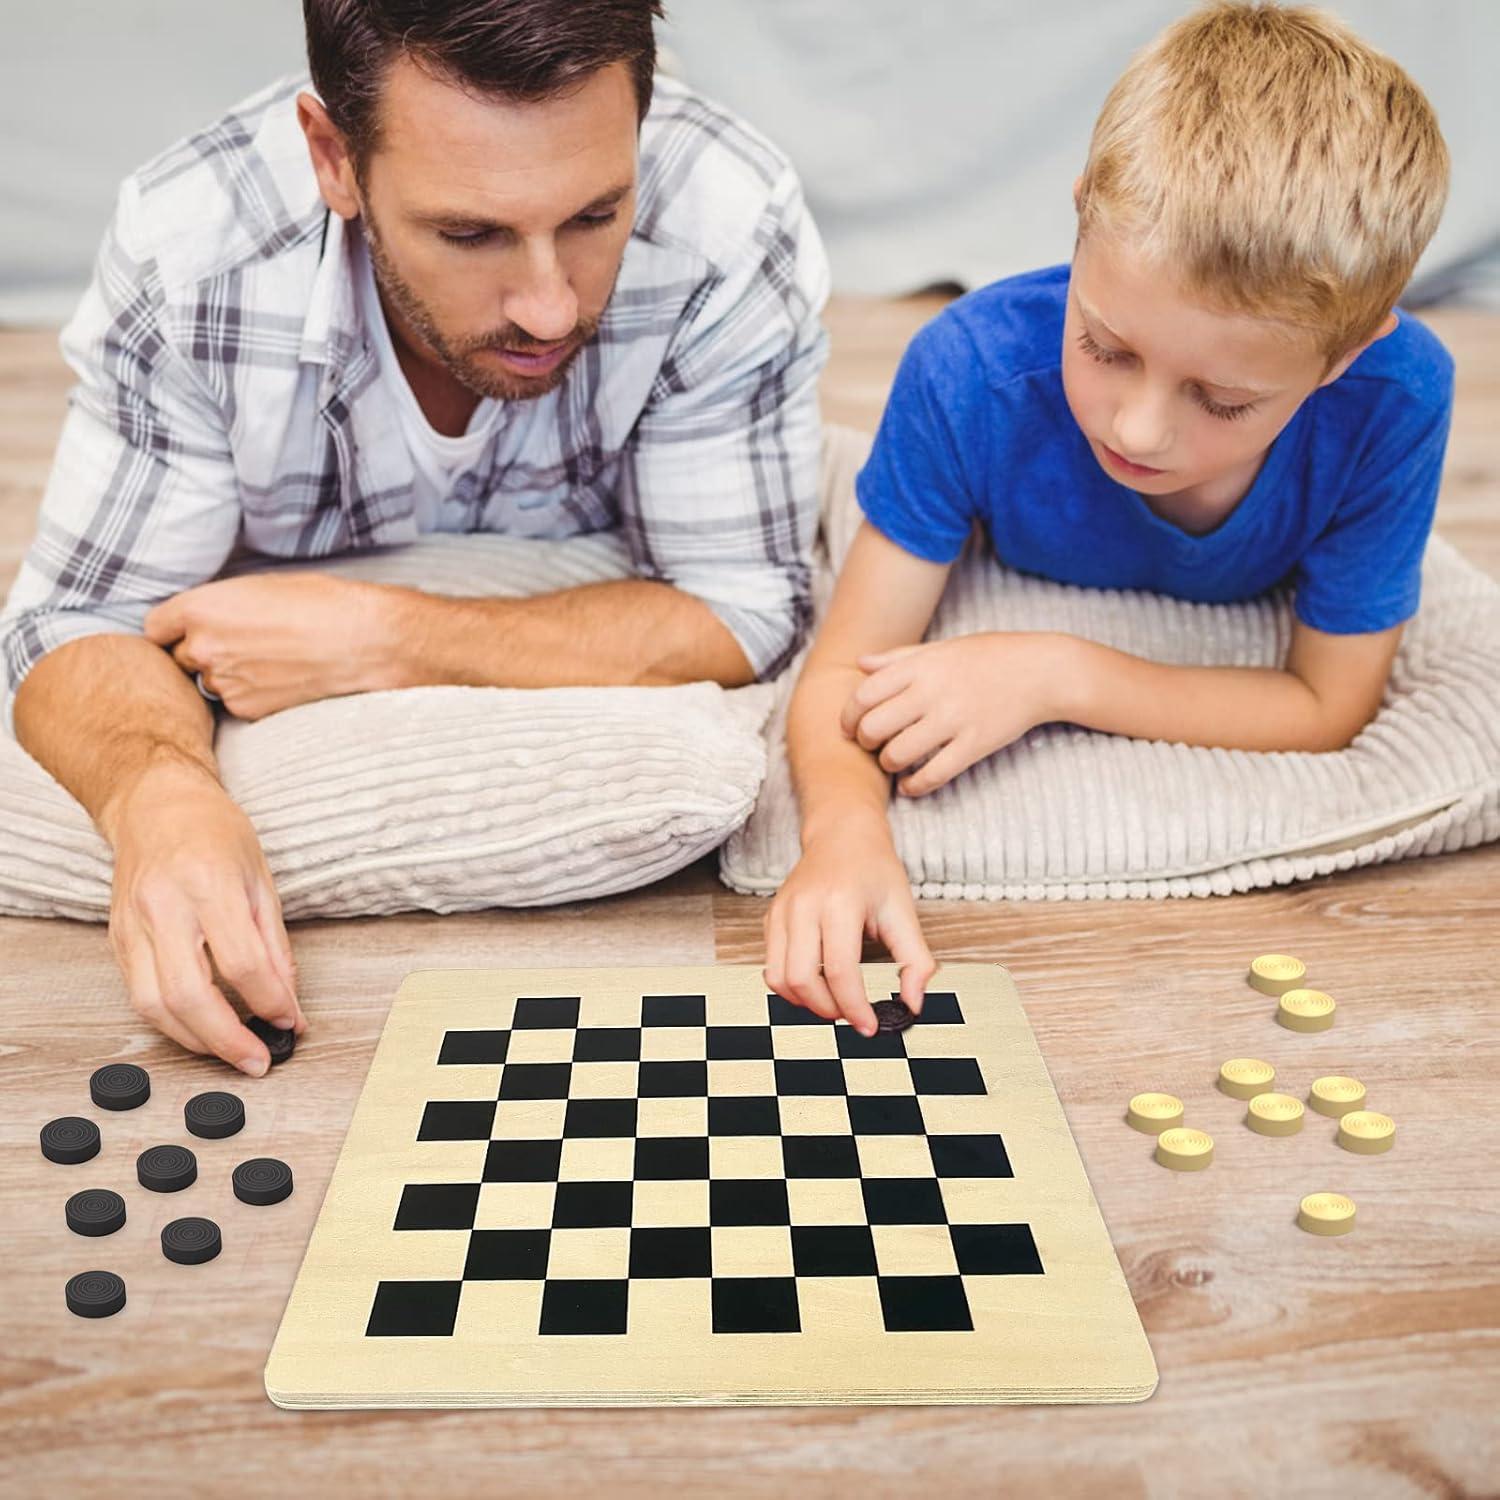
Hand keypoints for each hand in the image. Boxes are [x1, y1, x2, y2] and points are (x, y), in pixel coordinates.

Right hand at [102, 760, 306, 1073]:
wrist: (156, 804)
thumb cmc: (214, 833)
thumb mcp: (261, 879)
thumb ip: (274, 944)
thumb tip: (288, 1002)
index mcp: (208, 885)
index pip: (241, 963)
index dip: (269, 1002)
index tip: (290, 1023)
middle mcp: (163, 907)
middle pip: (188, 994)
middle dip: (226, 1039)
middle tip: (257, 1061)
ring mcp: (132, 925)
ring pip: (153, 1004)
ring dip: (194, 1040)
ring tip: (231, 1051)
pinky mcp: (117, 940)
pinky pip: (138, 994)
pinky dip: (171, 1021)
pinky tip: (200, 1028)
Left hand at [144, 573, 402, 719]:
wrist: (363, 641)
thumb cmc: (321, 603)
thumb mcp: (261, 587)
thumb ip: (222, 605)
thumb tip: (210, 618)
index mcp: (200, 608)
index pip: (154, 628)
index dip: (173, 630)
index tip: (190, 630)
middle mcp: (203, 647)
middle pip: (179, 658)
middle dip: (202, 653)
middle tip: (242, 645)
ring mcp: (224, 682)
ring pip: (210, 682)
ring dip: (229, 675)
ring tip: (271, 661)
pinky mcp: (247, 709)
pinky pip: (236, 703)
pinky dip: (252, 694)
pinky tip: (283, 679)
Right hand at [763, 818, 936, 1034]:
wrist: (842, 834)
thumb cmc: (873, 869)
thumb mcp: (904, 910)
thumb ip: (915, 960)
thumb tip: (913, 1003)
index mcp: (840, 902)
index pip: (839, 970)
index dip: (854, 1007)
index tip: (869, 1026)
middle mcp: (804, 906)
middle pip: (801, 979)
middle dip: (828, 1009)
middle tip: (851, 1014)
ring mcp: (782, 911)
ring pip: (778, 979)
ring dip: (805, 1003)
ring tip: (832, 1002)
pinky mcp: (771, 919)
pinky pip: (771, 967)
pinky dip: (792, 987)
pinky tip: (817, 983)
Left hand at [839, 632, 1072, 796]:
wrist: (1041, 670)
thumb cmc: (988, 656)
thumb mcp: (942, 648)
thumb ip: (899, 658)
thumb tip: (860, 664)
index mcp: (921, 666)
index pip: (864, 694)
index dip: (848, 716)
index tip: (850, 726)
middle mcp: (933, 691)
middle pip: (874, 727)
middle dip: (864, 742)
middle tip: (871, 745)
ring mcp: (954, 719)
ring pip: (898, 754)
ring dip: (888, 764)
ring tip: (893, 761)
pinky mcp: (975, 744)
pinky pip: (933, 775)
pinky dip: (914, 786)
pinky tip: (911, 785)